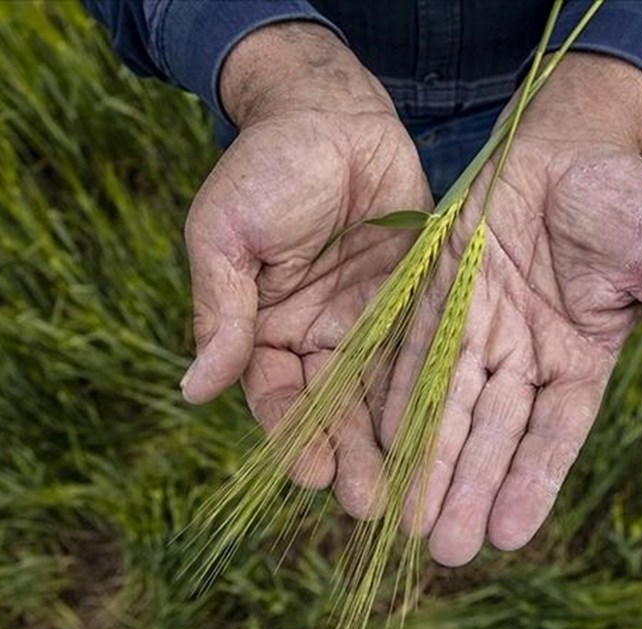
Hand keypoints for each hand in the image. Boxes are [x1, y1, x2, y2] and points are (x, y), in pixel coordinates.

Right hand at [180, 22, 430, 515]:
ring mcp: (369, 321)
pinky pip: (423, 353)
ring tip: (411, 490)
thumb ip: (220, 312)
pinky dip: (431, 393)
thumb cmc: (266, 167)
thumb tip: (193, 392)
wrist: (331, 111)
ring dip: (393, 442)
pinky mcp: (415, 300)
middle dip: (349, 457)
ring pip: (381, 394)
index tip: (308, 473)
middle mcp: (318, 337)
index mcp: (266, 329)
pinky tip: (448, 432)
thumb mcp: (227, 235)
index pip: (277, 397)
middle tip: (370, 504)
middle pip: (334, 410)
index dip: (291, 435)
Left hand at [381, 54, 641, 565]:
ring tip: (407, 519)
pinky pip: (413, 351)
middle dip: (469, 489)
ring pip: (448, 405)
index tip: (509, 535)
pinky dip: (395, 394)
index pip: (554, 434)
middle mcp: (524, 356)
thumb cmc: (625, 197)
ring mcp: (478, 328)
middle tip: (446, 551)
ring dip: (429, 460)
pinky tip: (376, 441)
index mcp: (581, 359)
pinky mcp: (436, 295)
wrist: (564, 137)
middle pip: (493, 435)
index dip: (531, 481)